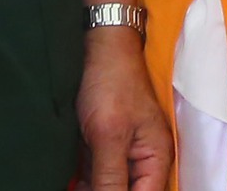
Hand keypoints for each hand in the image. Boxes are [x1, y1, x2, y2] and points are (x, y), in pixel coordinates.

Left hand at [73, 30, 170, 190]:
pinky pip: (94, 179)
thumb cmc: (113, 83)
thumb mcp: (109, 135)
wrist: (99, 50)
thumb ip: (110, 179)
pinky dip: (82, 182)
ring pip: (107, 188)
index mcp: (156, 158)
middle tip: (82, 185)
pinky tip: (70, 181)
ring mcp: (122, 156)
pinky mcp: (103, 151)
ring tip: (75, 180)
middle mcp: (143, 161)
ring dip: (90, 187)